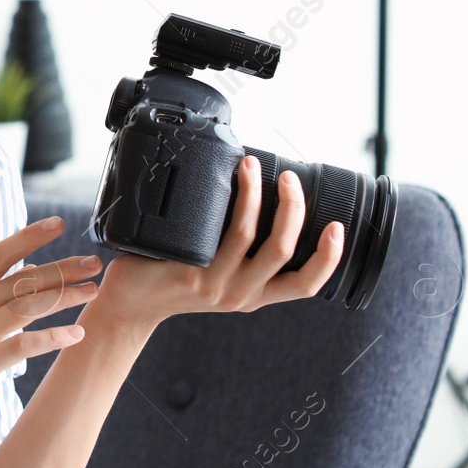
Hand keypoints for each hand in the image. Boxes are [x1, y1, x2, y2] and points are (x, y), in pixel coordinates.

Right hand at [0, 217, 100, 452]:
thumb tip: (28, 273)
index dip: (27, 237)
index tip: (58, 223)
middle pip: (17, 280)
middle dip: (60, 268)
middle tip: (93, 262)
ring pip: (23, 307)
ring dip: (63, 297)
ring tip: (93, 292)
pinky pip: (21, 346)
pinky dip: (51, 337)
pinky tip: (76, 335)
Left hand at [91, 154, 345, 332]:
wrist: (130, 303)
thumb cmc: (174, 278)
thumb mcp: (219, 274)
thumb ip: (243, 252)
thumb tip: (262, 198)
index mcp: (254, 295)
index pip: (304, 286)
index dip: (329, 258)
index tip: (338, 227)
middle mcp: (239, 294)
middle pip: (283, 249)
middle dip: (293, 207)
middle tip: (289, 178)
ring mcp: (212, 283)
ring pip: (247, 233)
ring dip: (255, 192)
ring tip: (251, 165)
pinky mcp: (186, 271)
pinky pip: (213, 233)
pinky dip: (226, 200)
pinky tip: (222, 180)